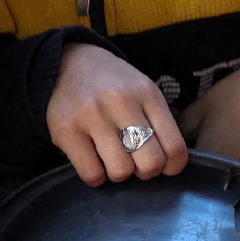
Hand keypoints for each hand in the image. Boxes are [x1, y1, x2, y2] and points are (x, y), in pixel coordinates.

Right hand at [46, 43, 187, 185]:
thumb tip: (169, 165)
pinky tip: (94, 163)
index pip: (174, 145)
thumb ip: (157, 121)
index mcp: (146, 93)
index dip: (173, 166)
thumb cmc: (111, 85)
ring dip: (119, 173)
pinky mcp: (65, 130)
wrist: (66, 64)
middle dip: (146, 172)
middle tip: (136, 163)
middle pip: (150, 162)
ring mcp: (91, 116)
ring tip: (112, 161)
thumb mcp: (142, 91)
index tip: (165, 167)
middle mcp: (120, 103)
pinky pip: (91, 173)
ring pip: (120, 170)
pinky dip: (96, 176)